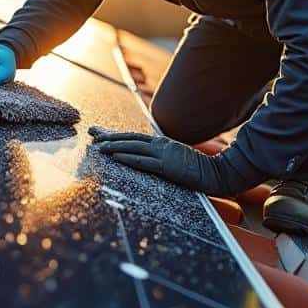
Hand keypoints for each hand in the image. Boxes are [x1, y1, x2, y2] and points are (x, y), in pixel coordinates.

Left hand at [90, 127, 245, 194]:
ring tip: (98, 146)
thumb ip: (160, 157)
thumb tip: (146, 159)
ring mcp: (163, 154)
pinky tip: (115, 157)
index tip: (100, 134)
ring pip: (133, 147)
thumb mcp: (175, 160)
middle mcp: (160, 145)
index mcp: (161, 143)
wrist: (215, 174)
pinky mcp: (166, 165)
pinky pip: (143, 161)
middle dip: (109, 136)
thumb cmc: (195, 170)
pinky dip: (127, 158)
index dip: (115, 135)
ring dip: (114, 146)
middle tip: (92, 133)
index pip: (133, 137)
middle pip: (129, 138)